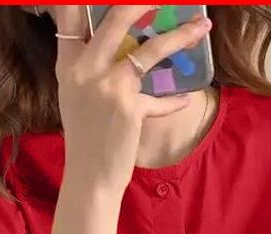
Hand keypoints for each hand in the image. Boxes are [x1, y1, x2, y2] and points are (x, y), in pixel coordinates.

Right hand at [53, 5, 211, 194]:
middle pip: (116, 17)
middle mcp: (86, 71)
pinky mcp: (130, 108)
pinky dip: (174, 100)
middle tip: (164, 0)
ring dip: (181, 36)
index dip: (83, 0)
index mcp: (69, 66)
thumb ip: (90, 69)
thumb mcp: (76, 98)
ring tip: (201, 27)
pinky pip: (161, 97)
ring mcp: (109, 88)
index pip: (70, 15)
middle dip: (143, 2)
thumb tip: (117, 46)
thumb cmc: (85, 140)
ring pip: (151, 49)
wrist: (89, 179)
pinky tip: (186, 98)